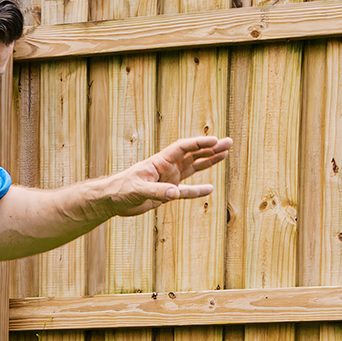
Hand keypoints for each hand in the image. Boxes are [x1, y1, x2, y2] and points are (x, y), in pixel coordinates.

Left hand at [98, 135, 232, 217]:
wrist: (112, 200)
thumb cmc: (121, 190)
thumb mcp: (137, 190)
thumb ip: (156, 192)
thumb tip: (175, 193)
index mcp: (160, 161)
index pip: (183, 148)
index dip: (199, 143)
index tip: (215, 140)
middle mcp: (167, 167)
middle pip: (193, 154)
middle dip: (211, 148)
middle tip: (229, 142)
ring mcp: (169, 178)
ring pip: (193, 167)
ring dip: (209, 161)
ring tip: (225, 154)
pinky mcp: (167, 192)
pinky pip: (187, 190)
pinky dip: (198, 190)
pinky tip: (210, 188)